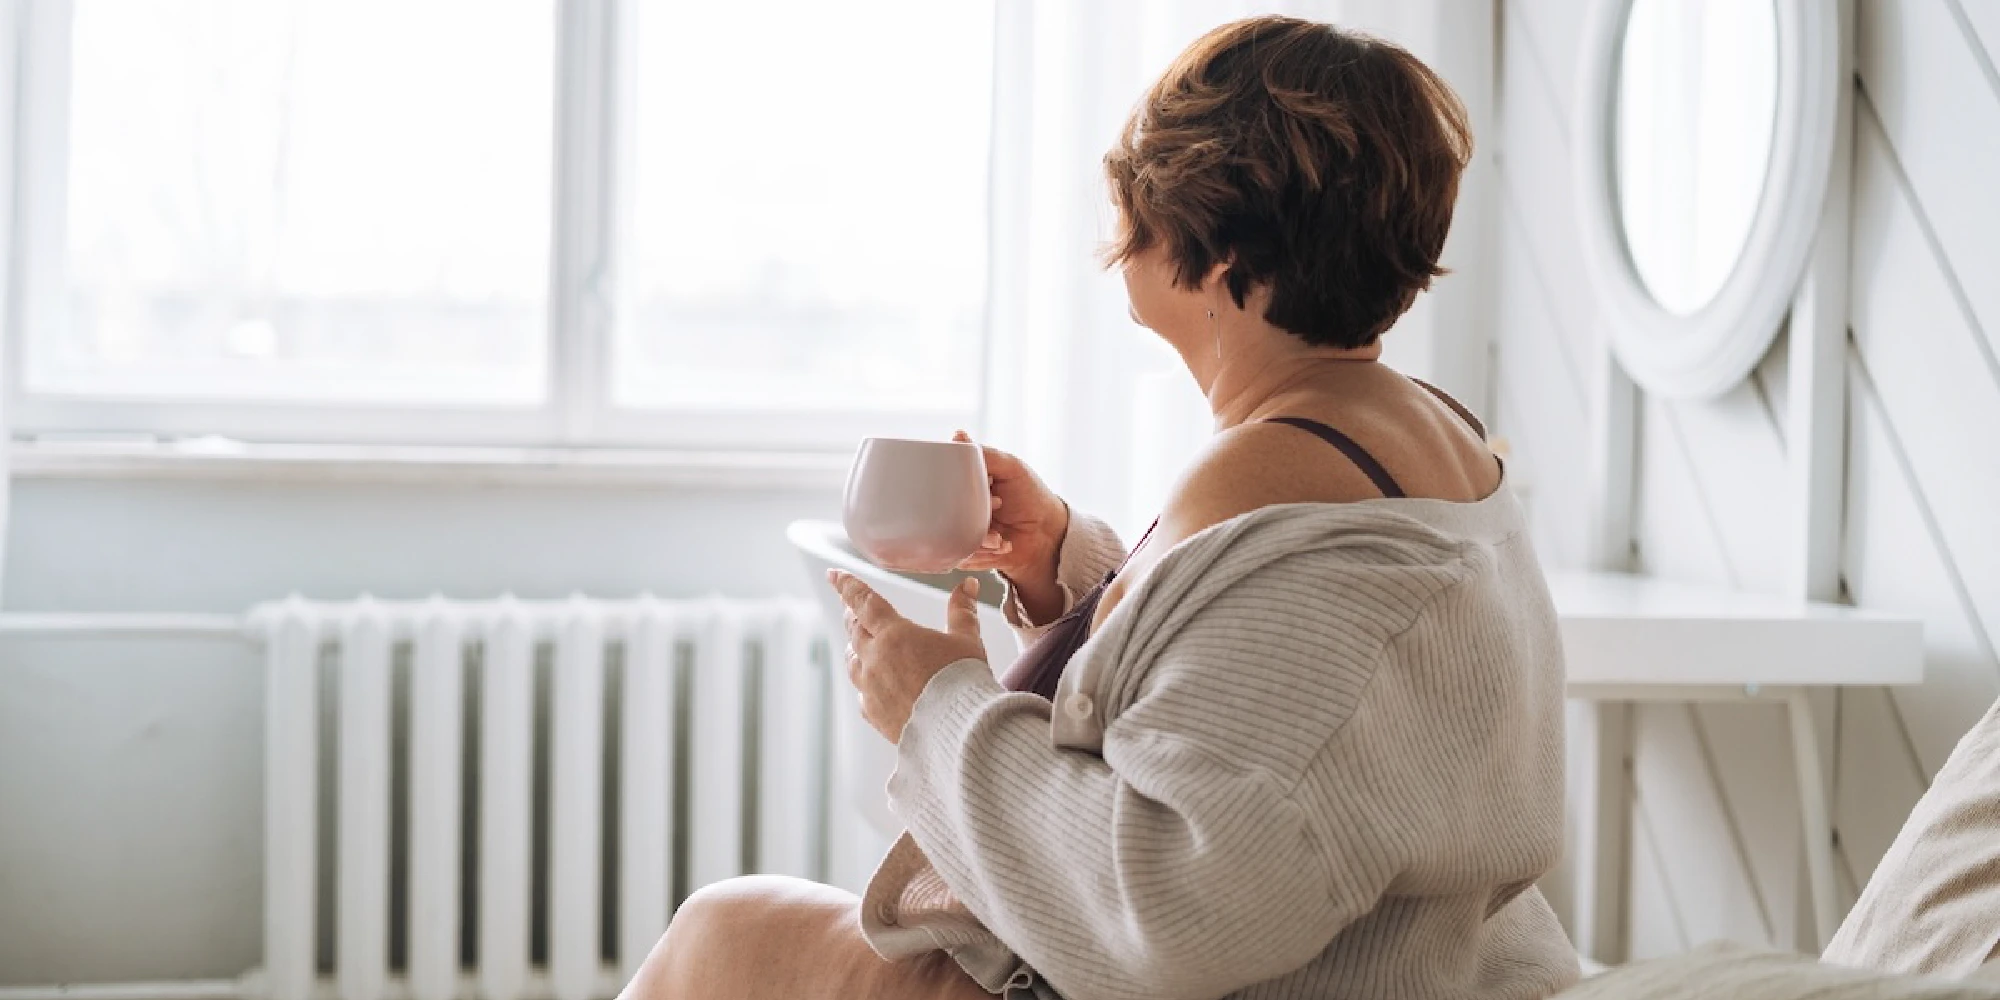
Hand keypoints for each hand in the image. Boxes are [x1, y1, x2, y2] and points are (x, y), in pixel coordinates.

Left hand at [828, 570, 986, 742]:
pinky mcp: (874, 714)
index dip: (847, 585)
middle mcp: (875, 659)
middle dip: (853, 615)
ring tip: (859, 642)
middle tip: (851, 607)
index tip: (834, 575)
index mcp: (895, 634)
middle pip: (855, 630)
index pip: (864, 601)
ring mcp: (871, 688)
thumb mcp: (967, 640)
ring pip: (853, 661)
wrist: (958, 731)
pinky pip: (862, 693)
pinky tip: (873, 684)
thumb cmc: (964, 682)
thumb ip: (962, 611)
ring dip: (856, 648)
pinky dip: (866, 683)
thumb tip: (966, 586)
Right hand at [950, 431, 1068, 614]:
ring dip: (981, 536)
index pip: (943, 480)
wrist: (1046, 534)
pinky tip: (1003, 544)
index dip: (961, 485)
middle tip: (998, 505)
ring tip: (1000, 535)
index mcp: (963, 484)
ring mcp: (959, 531)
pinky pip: (960, 555)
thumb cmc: (1030, 496)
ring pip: (951, 535)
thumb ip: (985, 455)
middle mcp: (957, 507)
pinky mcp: (964, 553)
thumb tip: (959, 435)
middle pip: (943, 510)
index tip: (989, 486)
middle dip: (973, 512)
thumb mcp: (1011, 468)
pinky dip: (985, 551)